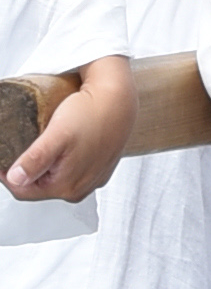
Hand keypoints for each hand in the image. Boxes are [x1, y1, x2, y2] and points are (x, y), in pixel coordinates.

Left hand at [6, 57, 129, 202]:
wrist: (121, 98)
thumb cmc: (92, 113)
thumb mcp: (57, 134)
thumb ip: (35, 160)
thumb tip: (14, 179)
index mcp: (66, 187)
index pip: (22, 190)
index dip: (7, 174)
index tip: (3, 155)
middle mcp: (80, 189)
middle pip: (39, 186)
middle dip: (27, 169)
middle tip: (22, 146)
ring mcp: (93, 180)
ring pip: (56, 178)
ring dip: (45, 165)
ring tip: (41, 143)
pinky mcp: (101, 168)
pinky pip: (73, 170)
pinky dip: (63, 161)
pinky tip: (63, 145)